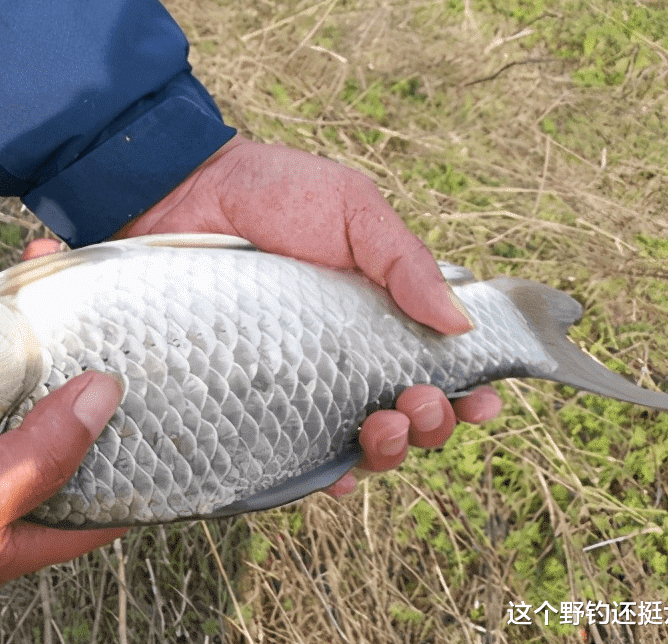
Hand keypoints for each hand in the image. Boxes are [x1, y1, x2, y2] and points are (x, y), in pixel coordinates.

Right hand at [0, 236, 123, 611]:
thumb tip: (108, 396)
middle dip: (77, 357)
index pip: (93, 500)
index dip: (135, 464)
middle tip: (107, 302)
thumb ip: (40, 457)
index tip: (174, 412)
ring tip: (45, 256)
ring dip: (19, 308)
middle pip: (48, 411)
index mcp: (6, 523)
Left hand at [120, 135, 501, 495]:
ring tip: (384, 427)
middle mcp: (342, 356)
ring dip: (387, 451)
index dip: (467, 393)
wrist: (185, 193)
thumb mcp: (352, 208)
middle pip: (405, 416)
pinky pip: (289, 453)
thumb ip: (404, 261)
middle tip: (420, 403)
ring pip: (356, 443)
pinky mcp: (248, 398)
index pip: (435, 367)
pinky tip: (334, 474)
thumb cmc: (273, 192)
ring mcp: (295, 381)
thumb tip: (462, 324)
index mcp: (379, 314)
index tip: (481, 399)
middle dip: (430, 425)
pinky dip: (321, 473)